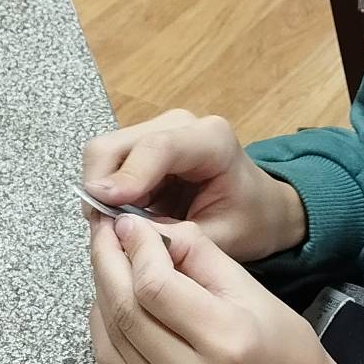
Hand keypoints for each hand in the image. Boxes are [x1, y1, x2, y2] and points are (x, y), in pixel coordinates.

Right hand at [81, 109, 305, 262]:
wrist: (261, 207)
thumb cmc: (249, 221)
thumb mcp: (222, 239)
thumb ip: (175, 236)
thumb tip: (123, 233)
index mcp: (212, 141)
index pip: (157, 148)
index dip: (126, 177)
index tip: (103, 207)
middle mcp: (180, 125)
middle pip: (115, 145)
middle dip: (102, 189)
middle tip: (108, 230)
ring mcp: (158, 130)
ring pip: (103, 153)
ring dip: (102, 192)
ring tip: (121, 226)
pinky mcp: (143, 144)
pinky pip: (108, 165)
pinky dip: (106, 192)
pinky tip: (125, 215)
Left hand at [87, 214, 353, 363]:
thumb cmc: (287, 349)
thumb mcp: (255, 289)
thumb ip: (199, 255)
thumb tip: (149, 231)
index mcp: (227, 338)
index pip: (156, 287)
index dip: (136, 248)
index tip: (130, 222)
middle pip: (126, 309)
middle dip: (107, 261)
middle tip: (104, 229)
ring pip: (112, 333)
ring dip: (102, 288)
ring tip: (106, 256)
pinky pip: (112, 359)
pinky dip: (104, 321)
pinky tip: (111, 296)